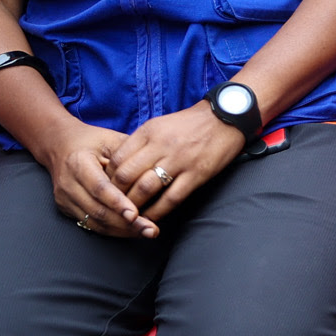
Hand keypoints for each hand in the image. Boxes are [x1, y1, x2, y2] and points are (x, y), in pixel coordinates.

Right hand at [31, 119, 154, 237]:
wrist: (61, 146)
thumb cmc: (92, 141)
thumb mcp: (112, 140)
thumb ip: (131, 156)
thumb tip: (154, 171)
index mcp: (78, 163)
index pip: (99, 187)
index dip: (117, 203)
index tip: (135, 214)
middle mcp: (68, 184)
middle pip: (97, 209)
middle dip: (125, 223)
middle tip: (150, 229)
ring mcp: (65, 199)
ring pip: (94, 221)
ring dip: (121, 230)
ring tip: (146, 232)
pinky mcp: (67, 209)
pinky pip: (90, 224)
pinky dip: (112, 230)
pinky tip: (132, 231)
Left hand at [108, 104, 249, 221]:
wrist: (227, 117)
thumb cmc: (192, 123)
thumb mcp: (160, 124)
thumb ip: (141, 142)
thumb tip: (120, 165)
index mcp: (149, 132)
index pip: (117, 159)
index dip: (109, 178)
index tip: (108, 190)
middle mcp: (161, 145)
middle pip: (127, 176)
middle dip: (117, 195)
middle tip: (115, 206)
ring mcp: (180, 160)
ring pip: (145, 189)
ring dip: (135, 206)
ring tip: (131, 215)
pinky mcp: (197, 173)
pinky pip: (171, 198)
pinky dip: (158, 212)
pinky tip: (152, 218)